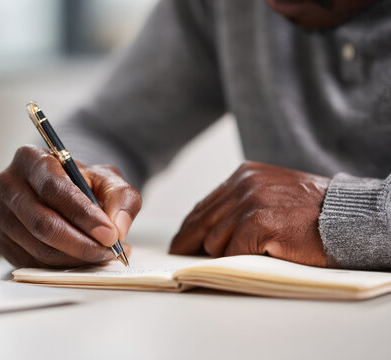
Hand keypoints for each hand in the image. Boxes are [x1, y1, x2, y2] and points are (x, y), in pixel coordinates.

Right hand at [0, 145, 140, 267]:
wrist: (63, 192)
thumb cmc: (82, 184)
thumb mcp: (108, 180)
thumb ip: (121, 198)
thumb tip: (118, 228)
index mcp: (30, 159)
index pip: (53, 189)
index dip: (83, 214)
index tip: (109, 234)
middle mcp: (8, 185)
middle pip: (42, 223)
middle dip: (81, 243)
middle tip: (108, 251)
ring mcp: (0, 215)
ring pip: (39, 247)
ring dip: (75, 258)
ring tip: (101, 255)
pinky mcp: (2, 241)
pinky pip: (33, 262)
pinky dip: (63, 266)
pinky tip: (81, 259)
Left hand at [169, 161, 331, 266]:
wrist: (348, 218)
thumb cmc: (314, 213)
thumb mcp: (273, 194)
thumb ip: (243, 203)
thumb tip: (212, 229)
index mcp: (244, 175)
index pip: (205, 206)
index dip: (189, 227)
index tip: (180, 242)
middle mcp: (243, 184)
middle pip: (201, 223)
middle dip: (187, 244)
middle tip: (178, 259)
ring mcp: (250, 202)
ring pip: (216, 242)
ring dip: (226, 256)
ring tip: (246, 258)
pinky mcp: (258, 222)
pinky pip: (233, 253)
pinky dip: (240, 262)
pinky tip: (255, 261)